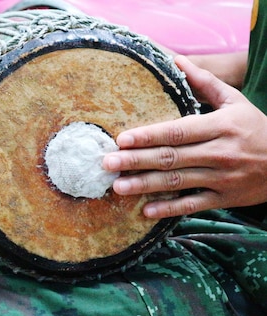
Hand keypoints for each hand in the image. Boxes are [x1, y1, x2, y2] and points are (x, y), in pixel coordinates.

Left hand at [102, 55, 266, 218]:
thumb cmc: (255, 128)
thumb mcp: (235, 102)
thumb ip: (205, 83)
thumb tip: (175, 61)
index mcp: (220, 126)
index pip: (178, 131)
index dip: (149, 136)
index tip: (122, 139)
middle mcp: (220, 152)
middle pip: (171, 157)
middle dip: (136, 161)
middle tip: (107, 163)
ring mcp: (222, 178)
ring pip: (177, 182)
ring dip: (145, 185)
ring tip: (118, 186)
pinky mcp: (224, 199)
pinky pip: (192, 205)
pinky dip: (169, 209)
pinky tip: (146, 211)